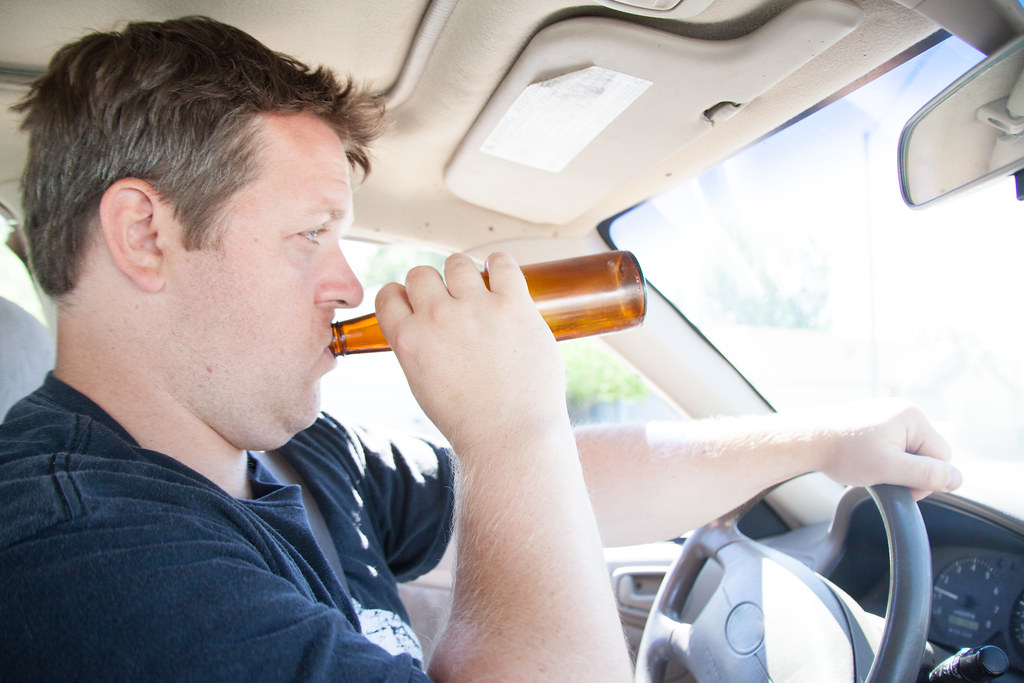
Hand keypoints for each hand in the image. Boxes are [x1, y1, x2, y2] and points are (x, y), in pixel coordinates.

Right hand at [374, 252, 569, 454]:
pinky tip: (501, 276)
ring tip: (479, 290)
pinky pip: (501, 263)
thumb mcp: (423, 386)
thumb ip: (419, 351)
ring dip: (465, 273)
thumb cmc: (470, 421)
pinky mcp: (513, 304)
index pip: (389, 294)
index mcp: (409, 339)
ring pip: (458, 263)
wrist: (510, 436)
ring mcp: (476, 307)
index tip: (417, 303)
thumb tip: (426, 328)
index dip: (403, 296)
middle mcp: (437, 317)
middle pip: (421, 274)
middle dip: (434, 286)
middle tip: (453, 303)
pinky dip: (499, 265)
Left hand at [811, 399, 960, 499]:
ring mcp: (888, 415)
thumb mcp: (890, 469)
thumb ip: (926, 475)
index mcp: (913, 416)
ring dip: (895, 467)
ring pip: (909, 452)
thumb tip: (957, 479)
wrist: (807, 442)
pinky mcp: (875, 422)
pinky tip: (865, 463)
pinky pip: (893, 446)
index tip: (901, 487)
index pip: (942, 456)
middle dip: (910, 472)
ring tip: (870, 469)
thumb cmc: (843, 453)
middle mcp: (903, 410)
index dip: (926, 479)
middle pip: (927, 454)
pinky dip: (884, 459)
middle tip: (883, 479)